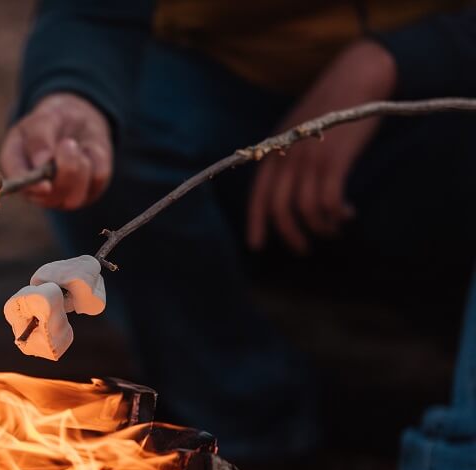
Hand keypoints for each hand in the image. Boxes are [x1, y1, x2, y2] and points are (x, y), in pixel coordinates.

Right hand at [0, 93, 112, 209]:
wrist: (78, 119)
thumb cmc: (52, 121)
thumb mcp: (42, 119)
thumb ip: (38, 138)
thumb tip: (42, 161)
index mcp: (16, 169)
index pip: (19, 185)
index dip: (31, 189)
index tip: (46, 186)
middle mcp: (37, 191)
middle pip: (51, 197)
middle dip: (63, 170)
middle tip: (67, 143)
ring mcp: (64, 196)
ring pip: (75, 196)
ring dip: (80, 165)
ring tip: (73, 144)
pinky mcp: (89, 191)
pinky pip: (98, 179)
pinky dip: (95, 158)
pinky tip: (87, 150)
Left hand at [247, 40, 396, 253]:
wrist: (357, 78)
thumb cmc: (328, 106)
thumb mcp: (295, 128)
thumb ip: (285, 155)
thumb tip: (284, 188)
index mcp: (273, 150)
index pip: (258, 195)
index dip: (255, 223)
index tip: (256, 246)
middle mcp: (287, 157)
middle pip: (280, 209)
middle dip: (290, 235)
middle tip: (303, 249)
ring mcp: (310, 159)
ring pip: (306, 210)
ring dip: (320, 227)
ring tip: (333, 229)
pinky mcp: (335, 160)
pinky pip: (329, 201)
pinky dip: (336, 215)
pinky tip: (346, 214)